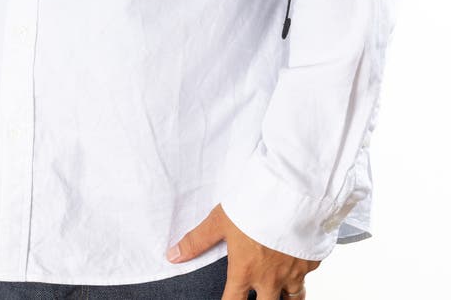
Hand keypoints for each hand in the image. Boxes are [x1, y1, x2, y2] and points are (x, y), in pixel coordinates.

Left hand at [165, 203, 320, 299]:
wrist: (290, 195)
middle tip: (259, 296)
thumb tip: (172, 256)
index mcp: (245, 271)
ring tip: (283, 296)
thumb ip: (197, 241)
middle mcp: (270, 279)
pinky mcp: (311, 261)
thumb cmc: (254, 205)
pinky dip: (303, 273)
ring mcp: (293, 272)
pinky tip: (300, 263)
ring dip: (287, 298)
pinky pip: (308, 275)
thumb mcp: (219, 220)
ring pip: (293, 298)